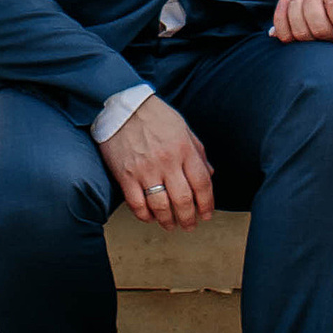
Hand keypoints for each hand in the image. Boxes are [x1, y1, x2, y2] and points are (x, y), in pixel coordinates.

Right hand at [104, 95, 214, 229]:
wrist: (122, 107)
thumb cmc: (155, 116)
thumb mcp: (183, 128)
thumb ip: (198, 152)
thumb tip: (210, 174)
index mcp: (184, 149)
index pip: (202, 184)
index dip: (207, 203)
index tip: (207, 214)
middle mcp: (167, 161)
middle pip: (183, 199)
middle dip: (189, 218)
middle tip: (190, 225)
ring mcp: (145, 170)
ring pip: (161, 206)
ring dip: (168, 221)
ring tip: (171, 225)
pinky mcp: (126, 176)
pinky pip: (137, 204)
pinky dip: (145, 215)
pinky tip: (150, 217)